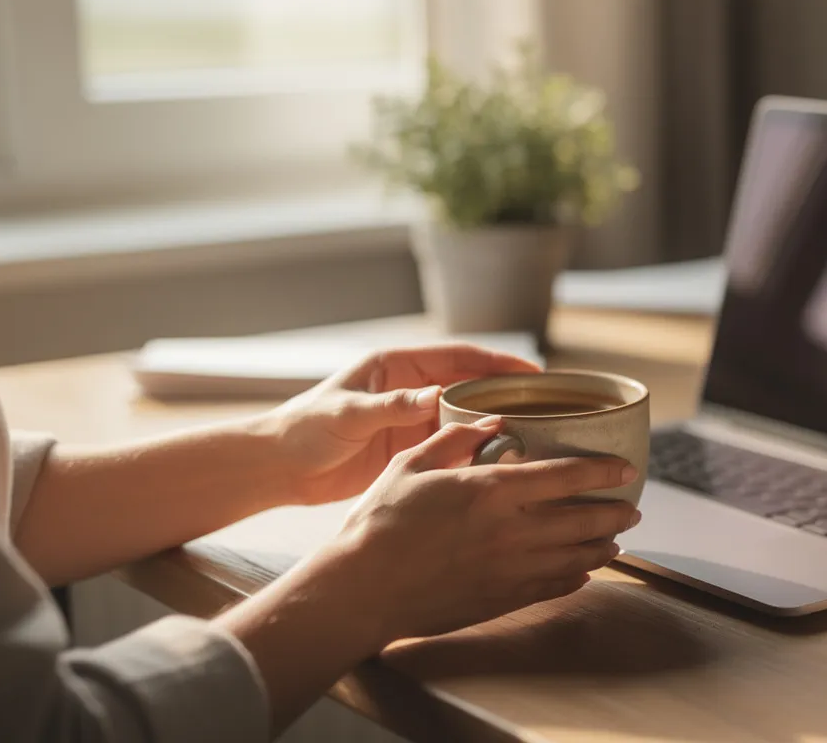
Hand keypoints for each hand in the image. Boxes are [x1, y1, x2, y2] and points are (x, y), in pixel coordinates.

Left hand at [262, 345, 539, 504]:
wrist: (278, 468)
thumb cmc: (303, 429)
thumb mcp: (348, 413)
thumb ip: (392, 405)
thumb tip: (437, 396)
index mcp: (397, 367)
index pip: (458, 358)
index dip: (497, 362)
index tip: (532, 373)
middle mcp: (411, 390)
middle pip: (471, 386)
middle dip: (507, 393)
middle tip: (548, 407)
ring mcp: (412, 421)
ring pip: (466, 418)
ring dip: (496, 424)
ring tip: (536, 436)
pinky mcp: (410, 451)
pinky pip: (452, 447)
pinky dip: (476, 452)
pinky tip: (502, 463)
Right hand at [337, 416, 641, 640]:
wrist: (360, 590)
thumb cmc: (378, 524)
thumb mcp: (410, 465)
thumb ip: (455, 439)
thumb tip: (493, 420)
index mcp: (490, 490)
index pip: (564, 476)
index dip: (602, 471)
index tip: (626, 469)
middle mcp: (510, 531)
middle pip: (583, 520)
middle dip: (615, 512)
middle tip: (632, 508)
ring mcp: (508, 570)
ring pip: (576, 558)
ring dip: (603, 547)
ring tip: (616, 540)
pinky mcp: (499, 600)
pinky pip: (552, 588)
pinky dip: (575, 578)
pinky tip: (583, 572)